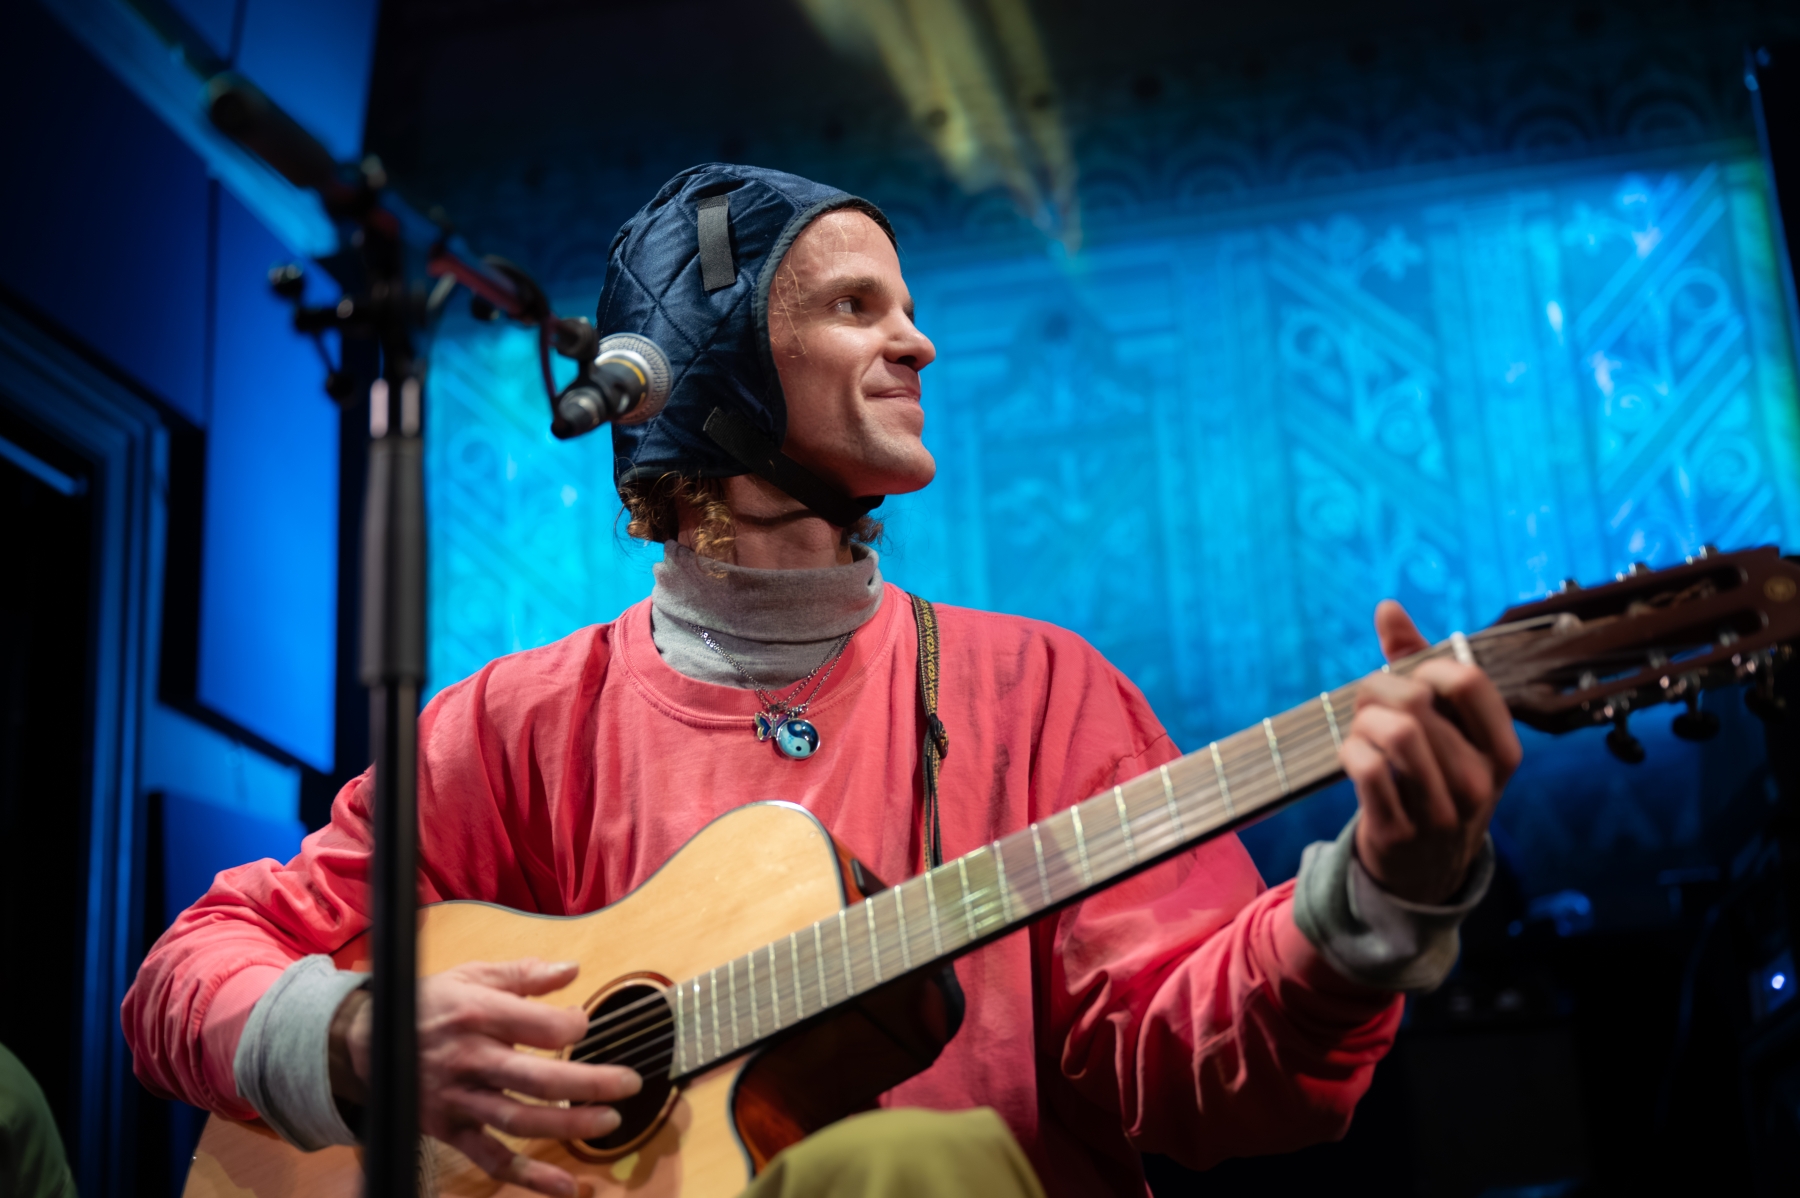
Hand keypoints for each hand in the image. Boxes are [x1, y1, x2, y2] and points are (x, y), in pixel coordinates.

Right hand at [330, 958, 639, 1196]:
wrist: (367, 1040)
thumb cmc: (431, 1003)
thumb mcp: (473, 974)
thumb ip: (524, 975)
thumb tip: (572, 970)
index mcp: (478, 1014)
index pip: (538, 1027)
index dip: (573, 1025)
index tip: (586, 1023)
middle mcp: (470, 1059)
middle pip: (537, 1079)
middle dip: (588, 1084)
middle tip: (628, 1083)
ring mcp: (460, 1099)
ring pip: (519, 1120)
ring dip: (568, 1127)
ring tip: (608, 1123)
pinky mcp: (451, 1129)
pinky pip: (491, 1158)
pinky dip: (528, 1176)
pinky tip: (565, 1186)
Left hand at [1340, 601, 1522, 904]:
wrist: (1424, 868)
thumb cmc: (1433, 780)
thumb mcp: (1444, 729)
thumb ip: (1416, 664)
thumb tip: (1387, 607)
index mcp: (1502, 749)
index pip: (1466, 681)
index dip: (1423, 667)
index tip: (1407, 680)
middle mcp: (1480, 780)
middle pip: (1418, 702)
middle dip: (1378, 690)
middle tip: (1368, 703)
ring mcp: (1442, 810)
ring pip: (1395, 732)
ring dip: (1363, 720)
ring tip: (1362, 729)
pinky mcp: (1400, 831)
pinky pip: (1366, 769)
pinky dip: (1350, 751)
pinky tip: (1353, 756)